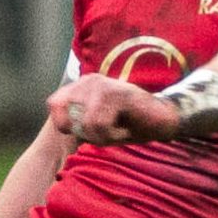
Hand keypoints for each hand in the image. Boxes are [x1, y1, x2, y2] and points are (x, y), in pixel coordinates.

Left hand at [47, 72, 180, 146]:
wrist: (162, 120)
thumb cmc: (127, 125)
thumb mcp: (93, 126)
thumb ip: (74, 122)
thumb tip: (59, 127)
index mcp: (80, 86)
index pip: (54, 105)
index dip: (68, 125)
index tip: (91, 129)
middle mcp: (88, 80)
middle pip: (67, 119)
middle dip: (87, 135)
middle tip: (108, 131)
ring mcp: (102, 84)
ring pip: (84, 124)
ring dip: (102, 136)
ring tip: (118, 130)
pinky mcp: (117, 93)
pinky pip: (100, 124)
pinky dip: (112, 136)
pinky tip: (126, 130)